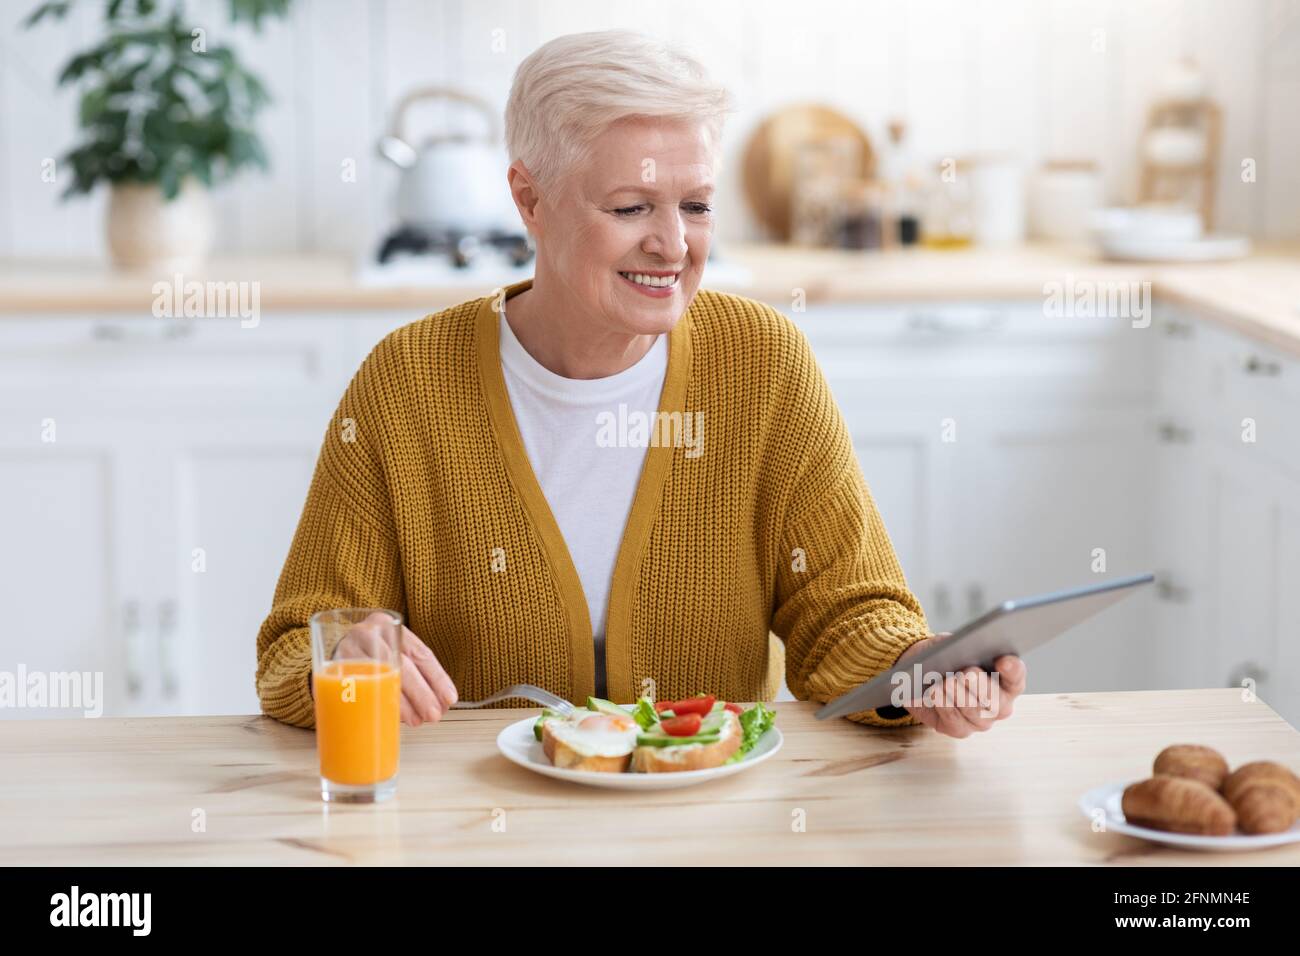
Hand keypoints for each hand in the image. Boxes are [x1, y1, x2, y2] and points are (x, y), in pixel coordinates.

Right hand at [336, 612, 458, 725]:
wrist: (331, 650)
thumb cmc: (370, 656)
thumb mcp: (392, 653)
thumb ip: (415, 672)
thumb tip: (441, 703)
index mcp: (391, 626)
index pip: (420, 653)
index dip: (438, 678)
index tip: (450, 699)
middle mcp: (370, 632)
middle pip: (403, 665)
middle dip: (422, 693)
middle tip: (434, 714)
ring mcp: (349, 648)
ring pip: (381, 678)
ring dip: (402, 703)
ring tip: (416, 720)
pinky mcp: (332, 667)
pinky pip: (359, 688)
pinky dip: (377, 702)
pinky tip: (390, 715)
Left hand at [892, 632, 1025, 738]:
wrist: (918, 676)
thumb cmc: (942, 659)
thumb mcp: (948, 645)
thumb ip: (957, 644)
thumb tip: (959, 647)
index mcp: (1004, 680)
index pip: (1015, 677)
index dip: (1012, 670)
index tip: (1003, 661)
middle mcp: (998, 704)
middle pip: (996, 699)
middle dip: (981, 685)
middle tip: (967, 673)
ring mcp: (981, 720)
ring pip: (975, 712)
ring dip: (959, 695)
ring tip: (947, 681)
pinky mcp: (960, 730)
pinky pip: (955, 722)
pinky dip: (944, 705)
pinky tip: (935, 693)